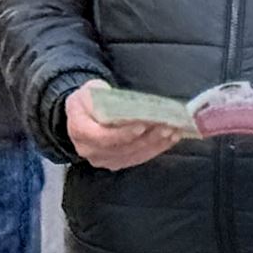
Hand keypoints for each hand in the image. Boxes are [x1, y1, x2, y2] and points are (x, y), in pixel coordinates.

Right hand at [65, 80, 186, 170]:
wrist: (82, 113)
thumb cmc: (88, 99)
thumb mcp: (90, 89)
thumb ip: (105, 97)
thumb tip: (128, 105)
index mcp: (79, 130)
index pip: (103, 136)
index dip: (124, 133)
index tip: (143, 125)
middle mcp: (89, 150)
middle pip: (122, 148)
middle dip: (147, 138)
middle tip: (167, 126)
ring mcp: (103, 159)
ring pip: (133, 155)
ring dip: (155, 144)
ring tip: (173, 131)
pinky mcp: (116, 163)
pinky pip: (138, 158)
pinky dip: (155, 149)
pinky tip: (169, 139)